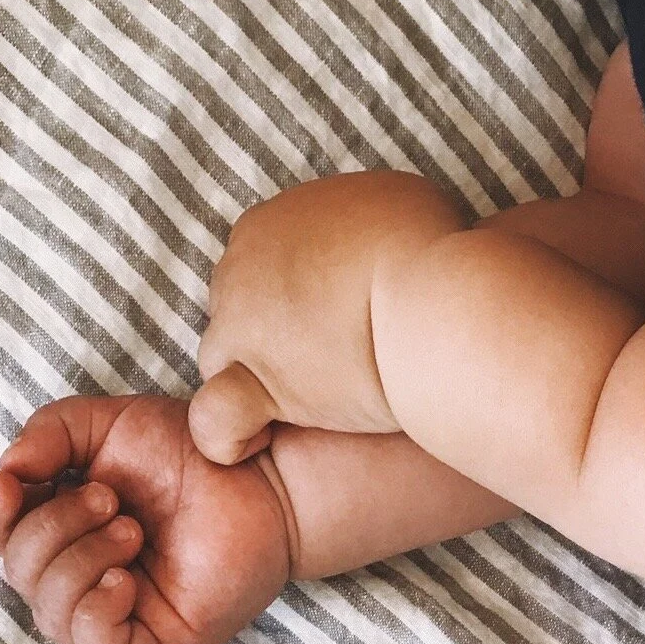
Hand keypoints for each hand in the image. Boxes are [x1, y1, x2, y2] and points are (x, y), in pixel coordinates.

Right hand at [0, 395, 292, 643]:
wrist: (263, 478)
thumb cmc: (191, 452)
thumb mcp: (107, 424)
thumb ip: (48, 434)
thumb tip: (4, 474)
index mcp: (62, 525)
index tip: (10, 483)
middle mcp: (81, 573)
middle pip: (19, 570)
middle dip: (53, 527)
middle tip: (112, 499)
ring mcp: (116, 611)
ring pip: (50, 612)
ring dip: (79, 560)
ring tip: (131, 529)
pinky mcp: (154, 641)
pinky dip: (95, 611)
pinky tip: (124, 578)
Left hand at [188, 171, 467, 461]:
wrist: (426, 304)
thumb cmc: (425, 251)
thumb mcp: (393, 205)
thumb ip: (360, 226)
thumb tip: (378, 243)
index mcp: (266, 226)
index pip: (255, 263)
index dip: (289, 291)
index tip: (329, 310)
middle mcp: (239, 272)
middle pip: (236, 307)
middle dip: (273, 328)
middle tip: (328, 349)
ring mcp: (241, 330)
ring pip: (223, 356)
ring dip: (259, 373)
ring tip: (312, 394)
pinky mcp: (259, 386)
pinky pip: (218, 416)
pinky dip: (232, 432)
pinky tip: (262, 438)